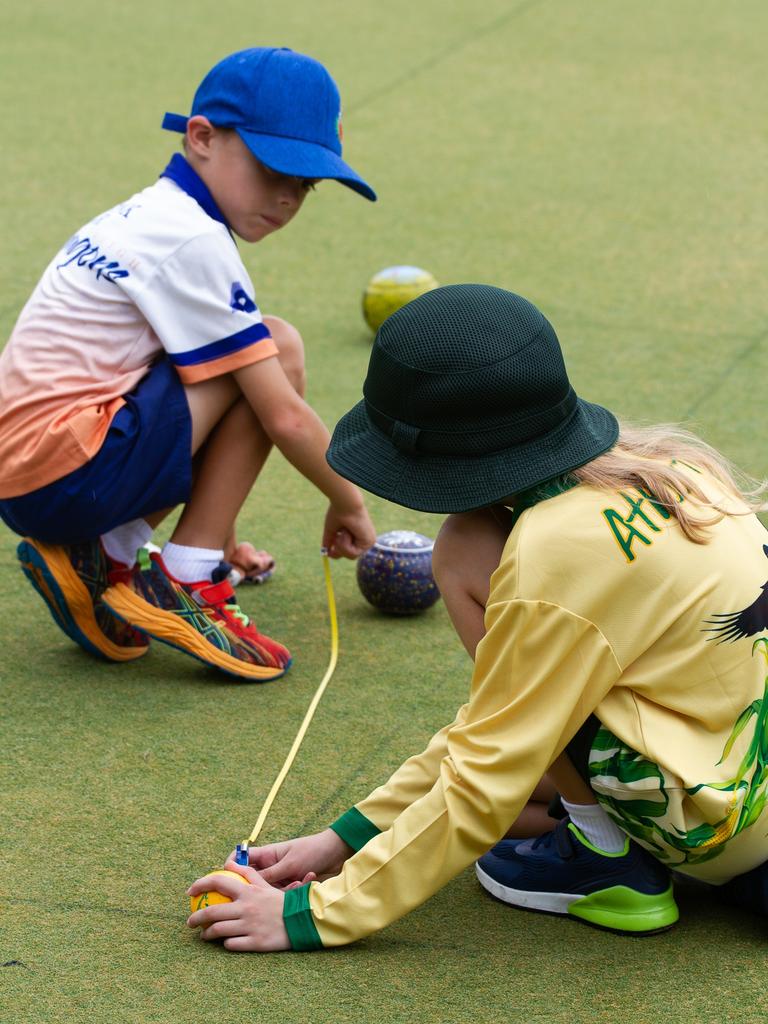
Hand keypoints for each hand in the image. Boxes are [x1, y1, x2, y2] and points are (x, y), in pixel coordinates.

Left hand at [187, 865, 289, 951]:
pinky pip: (231, 944)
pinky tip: (225, 942)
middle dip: (196, 918)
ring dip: (207, 933)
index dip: (200, 885)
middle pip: (211, 911)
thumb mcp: (264, 885)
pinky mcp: (254, 942)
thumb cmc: (281, 902)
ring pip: (218, 930)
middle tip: (190, 922)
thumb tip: (229, 862)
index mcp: (247, 891)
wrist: (302, 920)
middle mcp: (246, 908)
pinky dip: (225, 943)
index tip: (190, 892)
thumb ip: (247, 873)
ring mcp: (249, 926)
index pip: (218, 882)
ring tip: (205, 935)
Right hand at [236, 829, 352, 888]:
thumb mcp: (289, 864)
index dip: (231, 869)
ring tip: (300, 881)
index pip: (241, 859)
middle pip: (253, 881)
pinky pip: (286, 894)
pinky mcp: (291, 885)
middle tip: (271, 892)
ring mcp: (281, 876)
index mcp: (266, 854)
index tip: (229, 883)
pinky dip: (297, 889)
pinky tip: (309, 878)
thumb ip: (269, 875)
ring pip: (271, 891)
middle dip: (262, 889)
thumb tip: (246, 886)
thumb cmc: (312, 851)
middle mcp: (271, 865)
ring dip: (285, 890)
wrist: (336, 853)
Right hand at [323, 503, 375, 558]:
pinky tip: (347, 532)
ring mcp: (369, 541)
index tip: (328, 553)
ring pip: (351, 556)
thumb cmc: (338, 513)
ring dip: (341, 545)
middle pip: (351, 556)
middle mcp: (366, 539)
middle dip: (339, 551)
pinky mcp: (369, 542)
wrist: (345, 504)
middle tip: (332, 546)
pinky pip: (354, 553)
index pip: (350, 551)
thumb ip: (330, 541)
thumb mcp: (332, 530)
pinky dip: (345, 544)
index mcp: (359, 535)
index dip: (339, 553)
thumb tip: (325, 552)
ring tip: (342, 532)